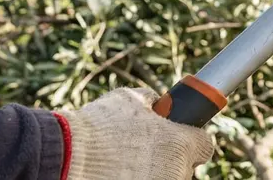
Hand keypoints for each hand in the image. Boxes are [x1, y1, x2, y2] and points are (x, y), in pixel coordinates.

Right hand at [57, 88, 214, 179]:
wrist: (67, 157)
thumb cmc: (98, 126)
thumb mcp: (129, 99)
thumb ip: (151, 101)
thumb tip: (158, 101)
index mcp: (180, 144)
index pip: (205, 145)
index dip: (192, 140)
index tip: (181, 137)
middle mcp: (176, 172)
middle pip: (184, 167)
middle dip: (169, 159)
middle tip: (145, 151)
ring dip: (154, 173)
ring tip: (124, 163)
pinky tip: (118, 173)